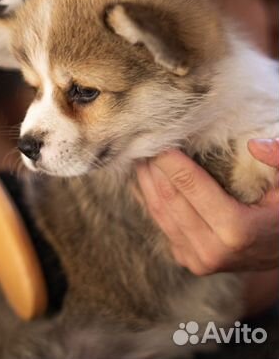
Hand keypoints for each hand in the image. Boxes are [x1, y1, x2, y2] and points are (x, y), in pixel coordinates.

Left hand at [137, 144, 278, 274]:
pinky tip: (147, 178)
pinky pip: (161, 224)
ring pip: (159, 213)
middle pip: (168, 198)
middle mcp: (212, 250)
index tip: (157, 135)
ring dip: (146, 181)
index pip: (190, 184)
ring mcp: (198, 260)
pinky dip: (150, 198)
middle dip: (152, 166)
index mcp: (236, 229)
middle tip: (142, 139)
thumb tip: (256, 144)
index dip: (169, 158)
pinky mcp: (188, 261)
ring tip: (139, 155)